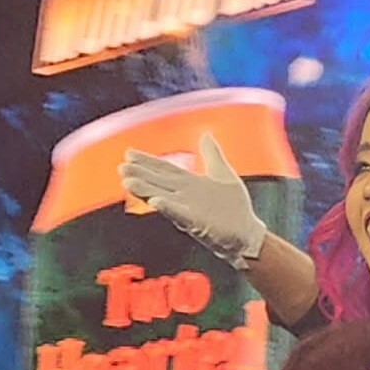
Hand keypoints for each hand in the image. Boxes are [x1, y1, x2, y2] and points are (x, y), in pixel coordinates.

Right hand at [119, 133, 267, 267]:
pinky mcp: (198, 223)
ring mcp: (190, 210)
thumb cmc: (235, 209)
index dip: (148, 161)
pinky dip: (168, 208)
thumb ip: (212, 155)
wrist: (248, 235)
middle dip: (140, 175)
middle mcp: (186, 196)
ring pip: (163, 197)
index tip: (129, 153)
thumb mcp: (222, 174)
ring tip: (127, 183)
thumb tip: (205, 135)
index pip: (165, 170)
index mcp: (190, 184)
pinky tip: (155, 202)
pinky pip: (180, 214)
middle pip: (159, 182)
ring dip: (146, 190)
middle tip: (121, 168)